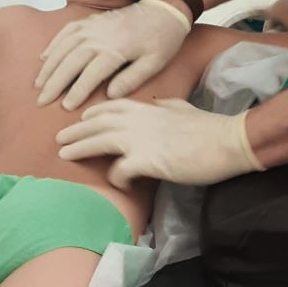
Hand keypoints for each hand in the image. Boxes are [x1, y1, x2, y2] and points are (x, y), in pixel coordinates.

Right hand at [35, 0, 190, 110]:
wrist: (165, 11)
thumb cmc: (162, 39)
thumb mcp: (154, 63)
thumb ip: (131, 79)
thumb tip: (110, 95)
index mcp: (115, 50)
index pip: (89, 75)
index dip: (76, 92)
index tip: (66, 107)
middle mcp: (98, 37)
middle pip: (70, 62)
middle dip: (54, 83)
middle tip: (41, 100)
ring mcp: (92, 27)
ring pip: (63, 47)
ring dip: (49, 66)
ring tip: (39, 84)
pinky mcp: (91, 20)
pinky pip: (66, 31)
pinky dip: (54, 44)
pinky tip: (44, 56)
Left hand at [56, 98, 263, 189]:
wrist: (227, 142)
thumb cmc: (209, 128)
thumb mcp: (184, 108)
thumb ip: (166, 106)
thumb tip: (157, 105)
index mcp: (149, 108)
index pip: (113, 105)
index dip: (94, 112)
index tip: (82, 118)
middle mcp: (140, 120)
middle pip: (99, 122)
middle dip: (76, 130)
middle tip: (60, 138)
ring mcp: (141, 139)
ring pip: (100, 141)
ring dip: (80, 147)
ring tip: (64, 154)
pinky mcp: (147, 161)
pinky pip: (120, 171)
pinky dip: (115, 177)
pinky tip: (118, 181)